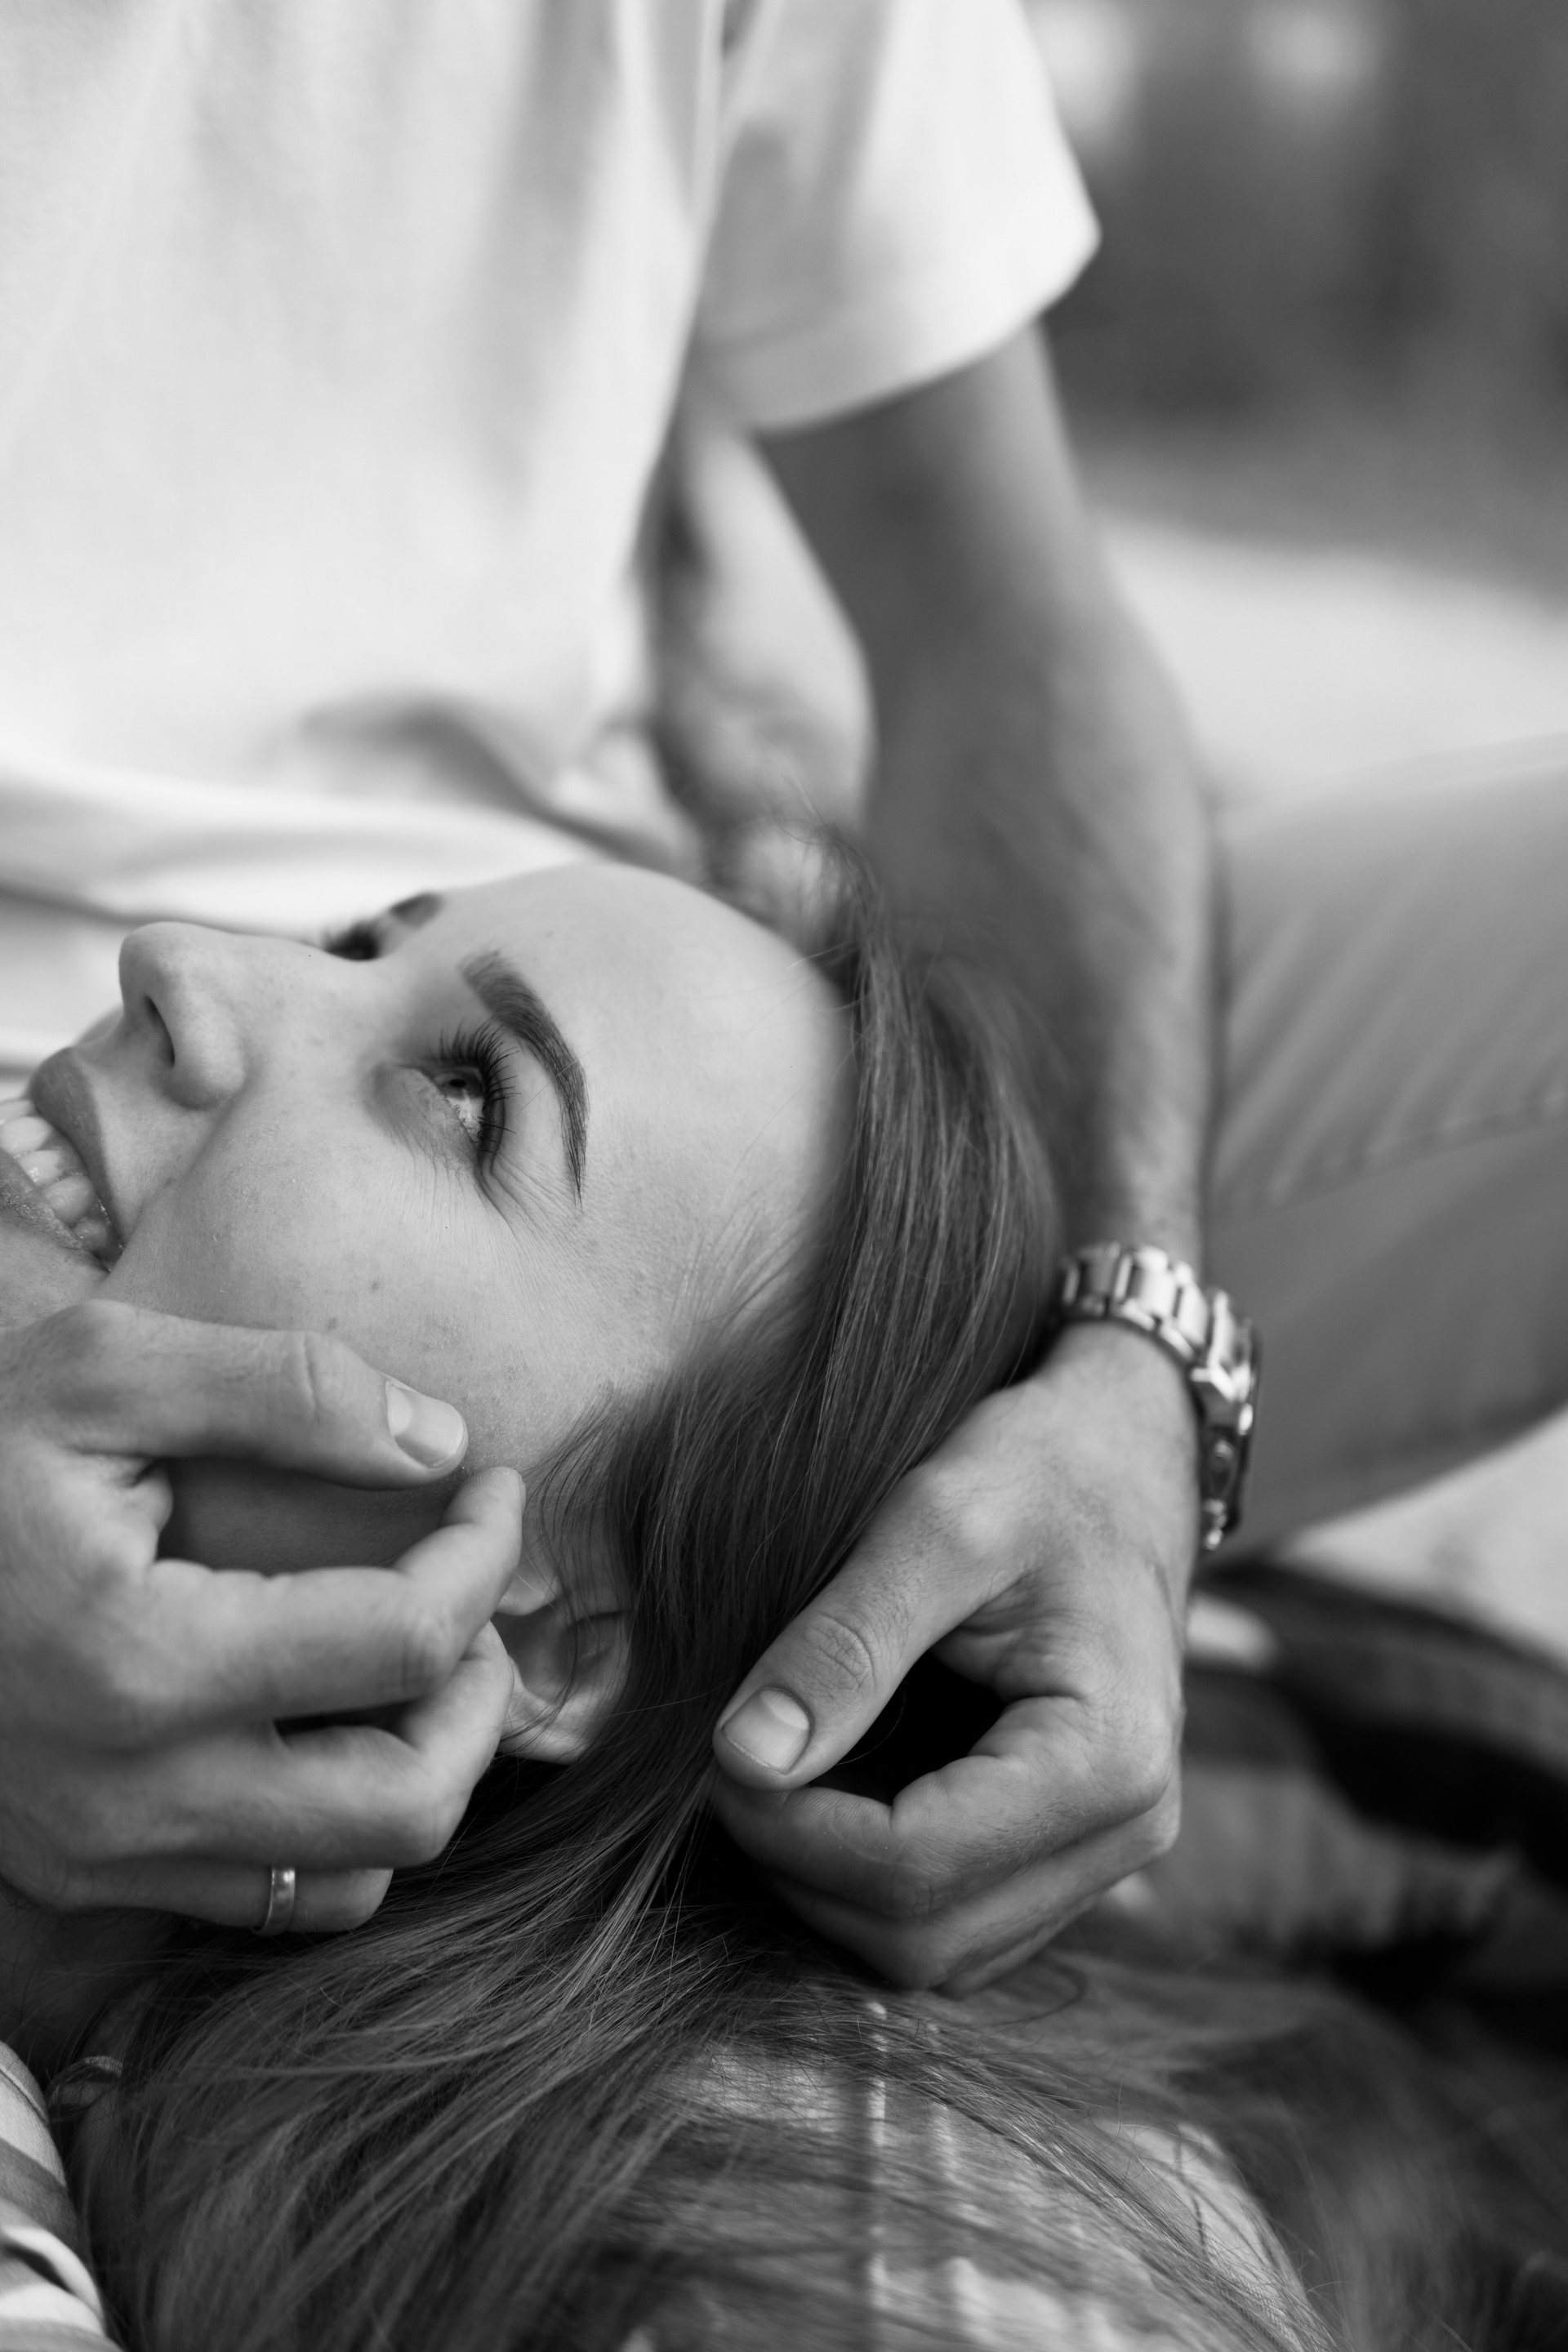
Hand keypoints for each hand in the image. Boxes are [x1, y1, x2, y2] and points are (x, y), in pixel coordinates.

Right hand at [0, 1300, 520, 1929]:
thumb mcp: (103, 1370)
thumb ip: (282, 1389)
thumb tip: (439, 1443)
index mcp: (143, 1656)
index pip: (403, 1636)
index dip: (483, 1553)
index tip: (489, 1486)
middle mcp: (132, 1790)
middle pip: (408, 1799)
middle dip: (480, 1693)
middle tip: (474, 1598)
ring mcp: (108, 1854)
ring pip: (354, 1877)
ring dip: (427, 1772)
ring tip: (423, 1665)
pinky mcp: (90, 1879)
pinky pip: (274, 1901)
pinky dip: (343, 1829)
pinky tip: (337, 1727)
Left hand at [712, 1324, 1196, 1991]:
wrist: (1124, 1457)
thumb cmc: (1039, 1469)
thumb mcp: (935, 1521)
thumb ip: (842, 1643)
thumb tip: (744, 1758)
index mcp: (1108, 1760)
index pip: (916, 1868)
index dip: (791, 1831)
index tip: (720, 1752)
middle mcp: (1128, 1834)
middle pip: (922, 1940)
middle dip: (801, 1868)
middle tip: (734, 1764)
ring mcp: (1106, 1856)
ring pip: (934, 1955)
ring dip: (830, 1889)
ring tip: (778, 1775)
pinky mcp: (1070, 1856)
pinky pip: (956, 1924)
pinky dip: (871, 1883)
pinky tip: (831, 1793)